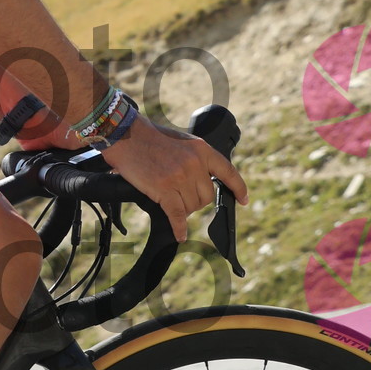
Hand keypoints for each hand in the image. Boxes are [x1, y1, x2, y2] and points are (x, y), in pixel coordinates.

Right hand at [102, 117, 247, 241]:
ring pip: (192, 207)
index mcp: (202, 150)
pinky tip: (180, 234)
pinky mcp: (164, 189)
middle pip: (207, 197)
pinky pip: (178, 215)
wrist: (127, 135)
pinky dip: (179, 227)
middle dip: (196, 201)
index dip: (238, 188)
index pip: (228, 172)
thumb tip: (203, 181)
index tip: (243, 199)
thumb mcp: (182, 141)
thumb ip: (196, 158)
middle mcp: (195, 164)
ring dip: (183, 208)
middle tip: (181, 196)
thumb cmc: (150, 137)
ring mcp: (180, 177)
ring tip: (168, 198)